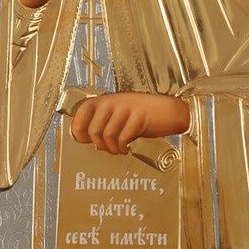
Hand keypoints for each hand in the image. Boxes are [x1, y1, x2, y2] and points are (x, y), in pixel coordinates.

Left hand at [70, 92, 190, 153]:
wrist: (169, 110)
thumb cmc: (142, 115)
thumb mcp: (119, 114)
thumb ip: (103, 122)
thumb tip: (86, 138)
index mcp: (105, 99)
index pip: (82, 112)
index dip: (79, 129)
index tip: (84, 140)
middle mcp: (113, 101)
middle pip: (94, 130)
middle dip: (99, 145)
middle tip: (107, 148)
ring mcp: (126, 108)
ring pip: (108, 136)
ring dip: (113, 148)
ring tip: (119, 149)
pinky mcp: (138, 117)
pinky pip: (123, 138)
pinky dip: (123, 148)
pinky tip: (127, 148)